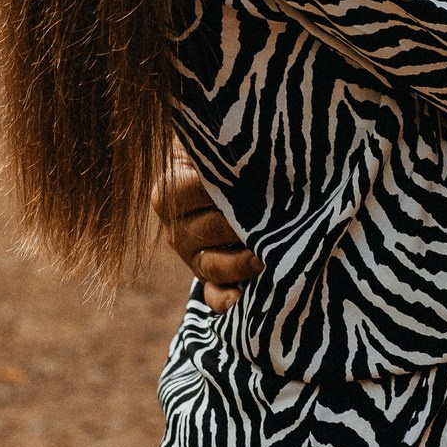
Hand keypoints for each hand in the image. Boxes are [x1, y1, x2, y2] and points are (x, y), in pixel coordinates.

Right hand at [152, 155, 261, 314]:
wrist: (229, 172)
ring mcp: (189, 254)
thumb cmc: (226, 153)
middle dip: (244, 227)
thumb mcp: (216, 146)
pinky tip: (239, 300)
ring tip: (269, 257)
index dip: (228, 189)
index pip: (193, 192)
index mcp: (170, 191)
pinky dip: (224, 299)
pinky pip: (211, 293)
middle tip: (276, 219)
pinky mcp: (206, 274)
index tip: (258, 183)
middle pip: (208, 231)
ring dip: (242, 264)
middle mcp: (175, 226)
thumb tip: (255, 147)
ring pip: (213, 265)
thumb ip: (223, 150)